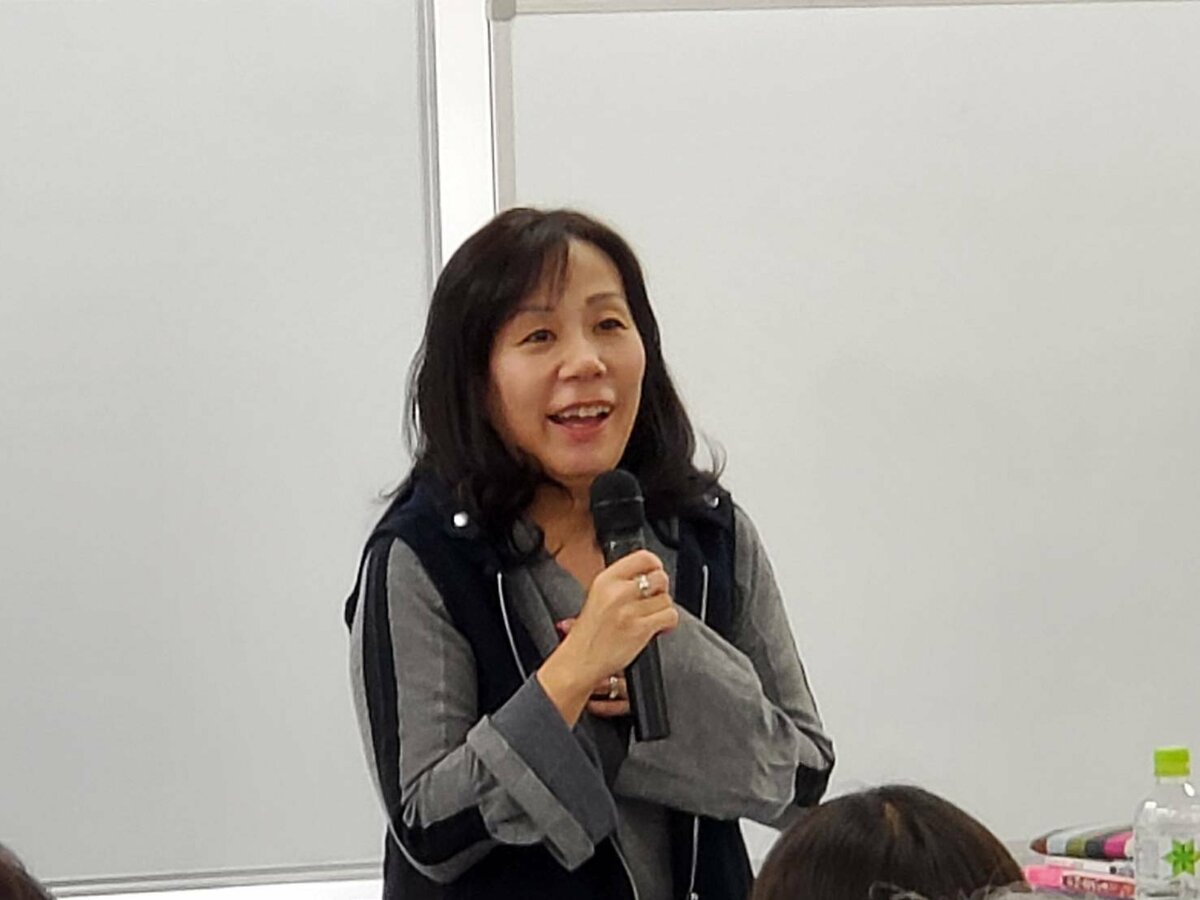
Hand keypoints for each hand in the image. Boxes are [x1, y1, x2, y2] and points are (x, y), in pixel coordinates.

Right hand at [537, 550, 676, 724]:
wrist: (578, 663)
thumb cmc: (587, 635)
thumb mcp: (597, 597)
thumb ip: (620, 583)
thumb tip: (647, 574)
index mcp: (605, 580)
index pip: (644, 557)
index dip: (655, 565)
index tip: (656, 573)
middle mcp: (617, 592)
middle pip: (660, 577)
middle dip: (661, 590)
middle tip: (653, 601)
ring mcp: (629, 610)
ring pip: (666, 599)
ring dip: (663, 610)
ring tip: (651, 619)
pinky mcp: (640, 629)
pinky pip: (669, 616)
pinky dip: (668, 624)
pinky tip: (657, 629)